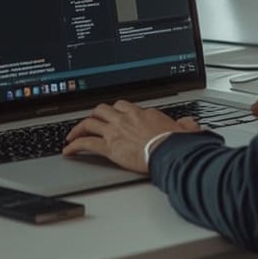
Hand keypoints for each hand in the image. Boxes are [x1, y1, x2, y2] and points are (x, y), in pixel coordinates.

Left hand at [62, 100, 200, 172]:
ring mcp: (115, 131)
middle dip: (95, 114)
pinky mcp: (108, 147)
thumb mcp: (184, 129)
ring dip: (79, 128)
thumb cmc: (176, 142)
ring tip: (72, 135)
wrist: (169, 151)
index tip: (115, 117)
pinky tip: (68, 150)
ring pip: (90, 122)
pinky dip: (74, 146)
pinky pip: (86, 143)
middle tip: (91, 121)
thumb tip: (189, 124)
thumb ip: (185, 124)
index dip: (118, 112)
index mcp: (142, 113)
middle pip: (103, 109)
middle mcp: (126, 118)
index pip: (124, 107)